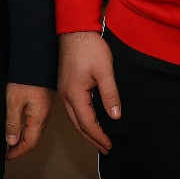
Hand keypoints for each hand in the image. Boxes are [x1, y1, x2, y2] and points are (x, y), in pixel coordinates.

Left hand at [4, 83, 52, 159]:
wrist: (35, 58)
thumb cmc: (26, 77)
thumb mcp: (13, 102)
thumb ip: (13, 123)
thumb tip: (12, 141)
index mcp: (38, 117)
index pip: (29, 142)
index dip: (18, 152)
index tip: (8, 157)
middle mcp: (44, 114)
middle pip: (34, 138)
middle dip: (21, 147)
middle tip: (9, 152)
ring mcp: (45, 108)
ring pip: (35, 129)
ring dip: (24, 137)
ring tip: (12, 141)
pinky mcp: (43, 101)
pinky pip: (36, 120)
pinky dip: (26, 127)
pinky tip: (19, 124)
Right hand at [57, 31, 119, 153]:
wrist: (75, 29)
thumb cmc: (89, 47)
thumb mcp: (105, 70)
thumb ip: (110, 94)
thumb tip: (115, 115)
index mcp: (75, 94)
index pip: (87, 123)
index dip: (99, 136)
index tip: (109, 145)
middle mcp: (66, 95)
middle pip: (78, 124)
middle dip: (92, 138)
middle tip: (104, 148)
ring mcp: (64, 90)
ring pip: (74, 117)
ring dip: (86, 129)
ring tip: (98, 138)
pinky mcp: (66, 84)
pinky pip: (72, 108)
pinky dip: (82, 118)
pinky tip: (90, 118)